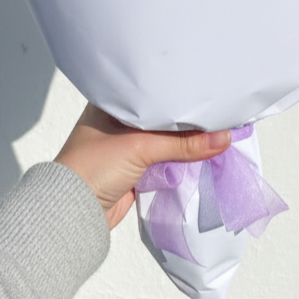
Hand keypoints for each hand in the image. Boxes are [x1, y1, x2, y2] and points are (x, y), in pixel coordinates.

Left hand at [55, 103, 230, 228]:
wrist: (73, 213)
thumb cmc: (95, 166)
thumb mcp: (141, 146)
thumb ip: (184, 143)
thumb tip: (225, 137)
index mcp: (112, 103)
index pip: (152, 90)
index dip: (177, 89)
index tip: (204, 85)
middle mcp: (119, 121)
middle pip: (162, 117)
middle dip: (185, 118)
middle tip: (217, 106)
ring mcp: (126, 147)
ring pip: (165, 141)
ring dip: (185, 142)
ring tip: (218, 127)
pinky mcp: (134, 171)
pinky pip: (164, 162)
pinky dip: (180, 161)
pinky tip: (203, 154)